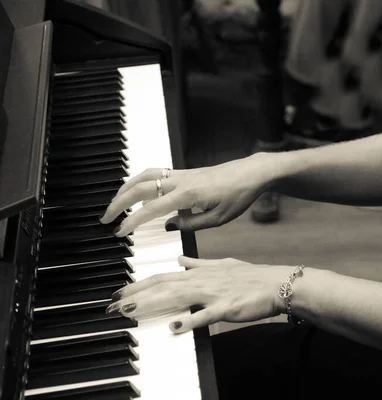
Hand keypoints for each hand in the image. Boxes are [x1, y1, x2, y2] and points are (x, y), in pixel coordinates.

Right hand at [99, 154, 272, 235]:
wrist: (251, 173)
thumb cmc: (238, 196)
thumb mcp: (218, 219)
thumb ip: (191, 224)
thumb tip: (168, 226)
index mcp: (188, 195)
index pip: (152, 209)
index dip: (132, 221)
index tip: (119, 232)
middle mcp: (181, 180)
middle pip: (140, 188)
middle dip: (119, 203)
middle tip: (105, 218)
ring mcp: (181, 173)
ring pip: (144, 176)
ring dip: (125, 189)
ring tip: (114, 204)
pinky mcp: (184, 171)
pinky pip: (156, 173)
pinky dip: (140, 181)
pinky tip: (136, 192)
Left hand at [105, 256, 293, 332]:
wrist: (274, 284)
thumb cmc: (250, 277)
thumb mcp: (221, 264)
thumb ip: (198, 263)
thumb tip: (179, 259)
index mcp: (199, 272)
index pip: (162, 277)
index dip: (138, 284)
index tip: (119, 293)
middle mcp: (201, 281)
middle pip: (162, 286)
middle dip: (135, 295)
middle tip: (112, 306)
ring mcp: (213, 294)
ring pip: (177, 297)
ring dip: (151, 304)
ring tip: (129, 312)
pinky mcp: (226, 308)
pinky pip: (205, 315)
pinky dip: (189, 320)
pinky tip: (174, 327)